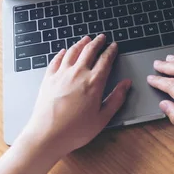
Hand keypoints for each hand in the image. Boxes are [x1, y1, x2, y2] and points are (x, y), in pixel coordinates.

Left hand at [21, 35, 130, 157]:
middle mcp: (78, 73)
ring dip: (81, 43)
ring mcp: (61, 74)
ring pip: (73, 51)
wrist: (46, 135)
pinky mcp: (48, 78)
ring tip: (86, 39)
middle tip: (101, 37)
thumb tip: (126, 84)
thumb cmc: (75, 130)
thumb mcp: (102, 118)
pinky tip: (64, 51)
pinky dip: (62, 53)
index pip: (105, 60)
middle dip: (97, 42)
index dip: (111, 51)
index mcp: (94, 82)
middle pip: (89, 51)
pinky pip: (56, 60)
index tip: (114, 46)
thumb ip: (116, 98)